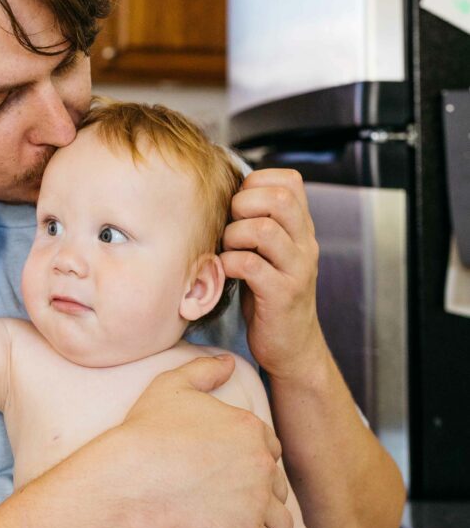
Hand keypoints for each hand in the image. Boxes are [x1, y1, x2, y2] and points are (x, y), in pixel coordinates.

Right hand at [121, 355, 291, 527]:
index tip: (234, 477)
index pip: (269, 449)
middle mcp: (261, 464)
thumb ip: (203, 370)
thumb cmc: (144, 435)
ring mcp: (258, 504)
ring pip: (283, 525)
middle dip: (263, 499)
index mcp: (250, 428)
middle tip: (238, 510)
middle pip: (277, 487)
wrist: (130, 483)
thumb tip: (228, 360)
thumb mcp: (171, 387)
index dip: (254, 464)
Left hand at [221, 168, 324, 380]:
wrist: (292, 346)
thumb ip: (258, 224)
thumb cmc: (269, 297)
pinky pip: (251, 266)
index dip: (256, 183)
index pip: (289, 181)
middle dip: (243, 204)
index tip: (238, 206)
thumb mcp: (270, 254)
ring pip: (265, 230)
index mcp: (302, 228)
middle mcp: (305, 244)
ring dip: (234, 235)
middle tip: (229, 225)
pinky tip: (225, 272)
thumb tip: (221, 197)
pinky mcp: (282, 295)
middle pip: (279, 198)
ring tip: (227, 249)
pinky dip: (229, 263)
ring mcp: (297, 269)